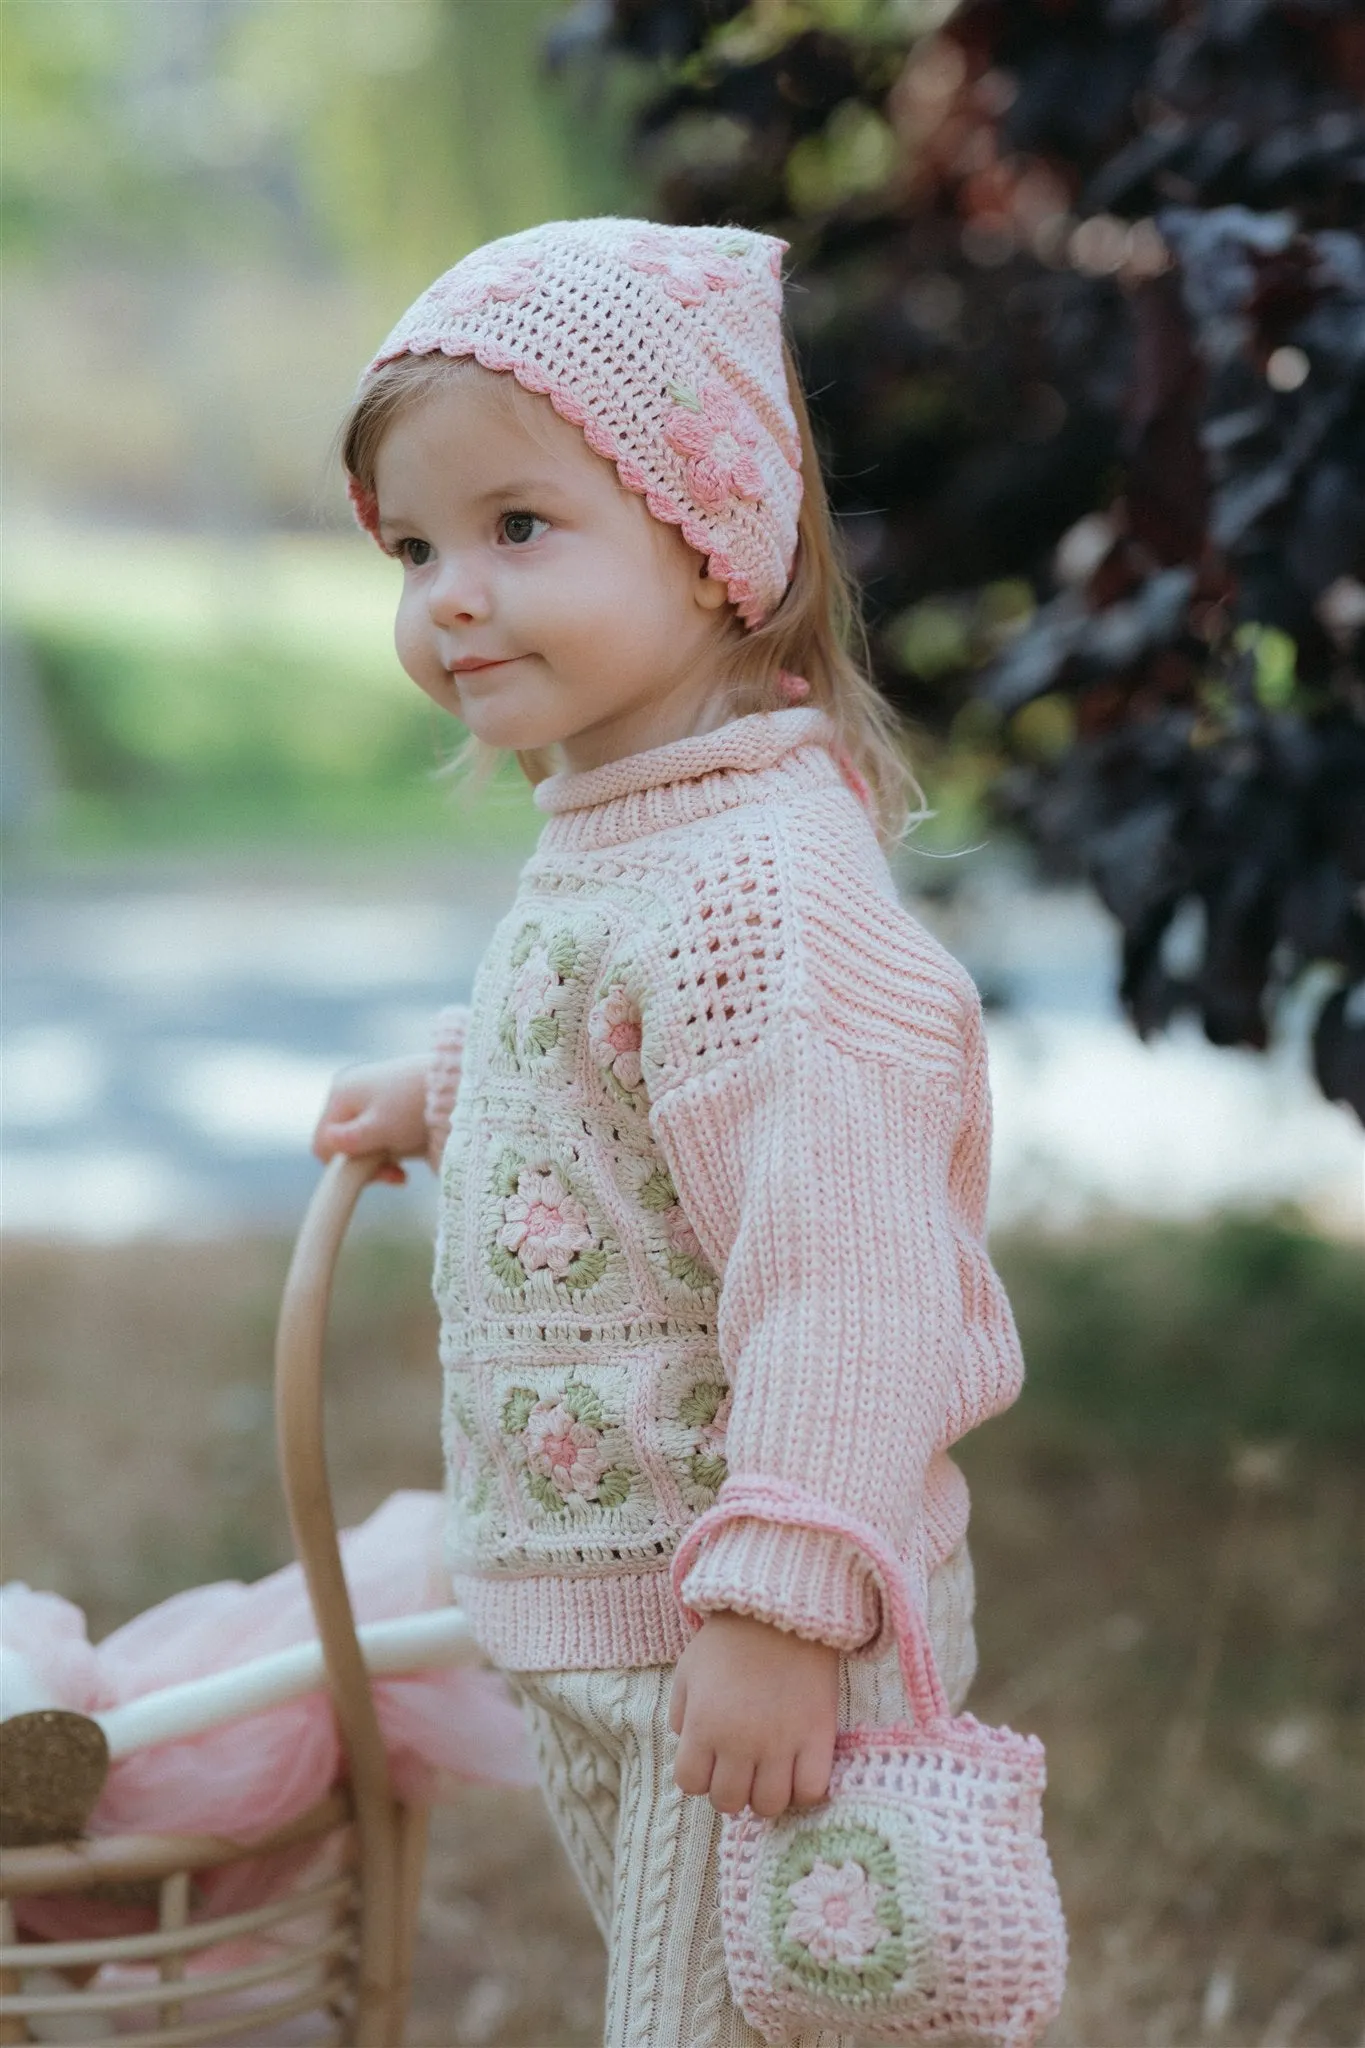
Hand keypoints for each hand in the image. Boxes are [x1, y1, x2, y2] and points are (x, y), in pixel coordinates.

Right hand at [311, 1055, 429, 1184]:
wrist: (458, 1085)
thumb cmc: (416, 1105)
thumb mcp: (379, 1128)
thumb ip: (350, 1142)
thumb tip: (324, 1147)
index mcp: (341, 1093)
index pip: (323, 1144)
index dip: (343, 1166)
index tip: (377, 1174)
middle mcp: (351, 1092)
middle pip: (343, 1144)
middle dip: (366, 1163)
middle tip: (395, 1173)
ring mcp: (371, 1098)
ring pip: (362, 1143)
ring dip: (381, 1158)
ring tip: (405, 1162)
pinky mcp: (391, 1106)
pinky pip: (380, 1135)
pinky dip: (392, 1148)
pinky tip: (411, 1150)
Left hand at [669, 1611, 838, 1817]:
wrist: (781, 1609)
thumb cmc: (730, 1639)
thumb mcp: (688, 1670)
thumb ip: (680, 1714)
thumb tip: (689, 1746)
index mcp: (704, 1725)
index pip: (690, 1784)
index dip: (699, 1775)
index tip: (711, 1760)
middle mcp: (740, 1742)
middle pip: (729, 1801)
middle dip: (731, 1788)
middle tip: (742, 1767)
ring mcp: (781, 1742)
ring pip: (769, 1805)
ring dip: (766, 1794)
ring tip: (770, 1771)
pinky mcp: (818, 1736)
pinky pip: (812, 1790)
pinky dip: (804, 1790)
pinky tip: (799, 1770)